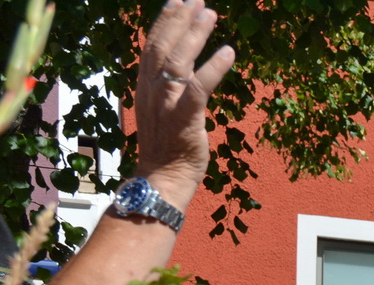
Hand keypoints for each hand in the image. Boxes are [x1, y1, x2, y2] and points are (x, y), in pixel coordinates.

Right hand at [134, 0, 235, 207]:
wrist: (162, 177)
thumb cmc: (167, 147)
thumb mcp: (163, 111)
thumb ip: (169, 88)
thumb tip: (182, 71)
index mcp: (145, 87)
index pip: (152, 46)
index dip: (164, 22)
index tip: (177, 1)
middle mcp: (152, 90)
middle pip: (164, 46)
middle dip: (180, 19)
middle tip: (197, 0)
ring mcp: (166, 104)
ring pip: (179, 60)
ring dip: (196, 35)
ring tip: (210, 14)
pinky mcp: (184, 119)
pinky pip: (198, 88)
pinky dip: (213, 68)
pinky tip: (228, 51)